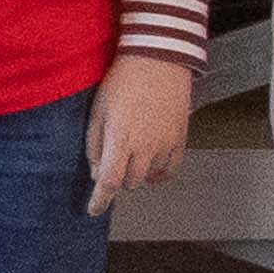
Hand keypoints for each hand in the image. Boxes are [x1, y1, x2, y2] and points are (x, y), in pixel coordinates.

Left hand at [85, 54, 192, 215]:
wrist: (157, 61)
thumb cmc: (122, 82)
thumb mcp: (98, 110)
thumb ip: (95, 144)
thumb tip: (97, 173)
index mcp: (120, 139)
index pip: (108, 182)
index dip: (100, 201)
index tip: (93, 211)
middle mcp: (145, 147)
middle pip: (129, 181)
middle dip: (117, 176)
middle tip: (112, 159)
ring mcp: (165, 145)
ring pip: (148, 177)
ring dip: (136, 172)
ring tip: (131, 151)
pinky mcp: (180, 139)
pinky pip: (169, 169)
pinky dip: (158, 173)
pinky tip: (151, 167)